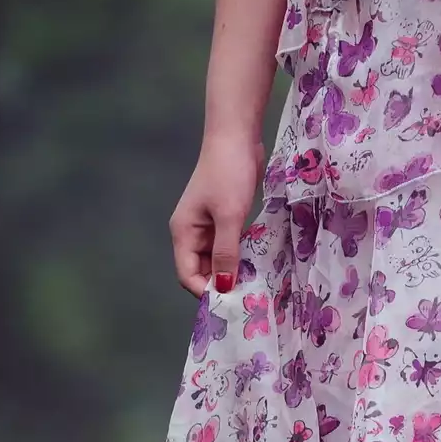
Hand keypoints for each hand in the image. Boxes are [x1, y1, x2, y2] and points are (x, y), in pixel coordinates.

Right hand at [169, 133, 263, 295]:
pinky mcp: (224, 217)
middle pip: (201, 270)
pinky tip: (257, 265)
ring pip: (217, 259)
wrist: (236, 137)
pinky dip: (240, 256)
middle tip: (249, 299)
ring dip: (232, 271)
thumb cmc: (229, 173)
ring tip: (255, 286)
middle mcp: (192, 232)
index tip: (232, 304)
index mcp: (183, 232)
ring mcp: (208, 225)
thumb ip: (225, 252)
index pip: (187, 274)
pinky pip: (229, 245)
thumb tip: (223, 287)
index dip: (206, 291)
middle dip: (220, 285)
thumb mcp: (229, 216)